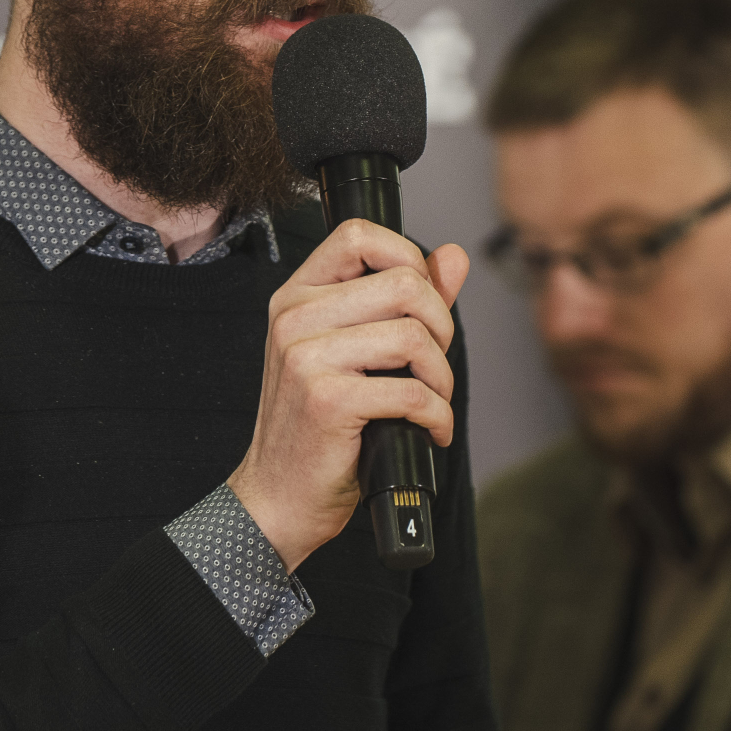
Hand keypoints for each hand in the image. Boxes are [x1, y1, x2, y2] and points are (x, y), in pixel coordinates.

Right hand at [227, 219, 471, 569]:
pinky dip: (436, 417)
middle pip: (404, 284)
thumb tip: (452, 256)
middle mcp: (294, 318)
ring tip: (431, 403)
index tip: (423, 303)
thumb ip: (404, 300)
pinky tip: (428, 430)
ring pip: (414, 336)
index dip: (407, 257)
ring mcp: (306, 357)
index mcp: (296, 297)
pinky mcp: (328, 399)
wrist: (277, 496)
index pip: (358, 235)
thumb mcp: (355, 353)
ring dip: (440, 378)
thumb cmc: (317, 427)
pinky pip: (413, 392)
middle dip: (441, 327)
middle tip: (434, 366)